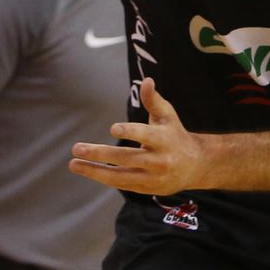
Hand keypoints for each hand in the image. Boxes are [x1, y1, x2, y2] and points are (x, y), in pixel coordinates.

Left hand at [68, 79, 206, 193]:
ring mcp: (152, 178)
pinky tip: (87, 169)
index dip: (130, 131)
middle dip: (100, 154)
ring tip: (74, 163)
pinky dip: (103, 178)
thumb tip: (146, 80)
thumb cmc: (175, 135)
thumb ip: (154, 100)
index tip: (113, 128)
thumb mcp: (168, 116)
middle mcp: (159, 161)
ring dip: (95, 171)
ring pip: (120, 177)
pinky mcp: (147, 189)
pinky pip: (121, 184)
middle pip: (127, 158)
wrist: (195, 166)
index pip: (146, 136)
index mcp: (165, 140)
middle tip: (77, 148)